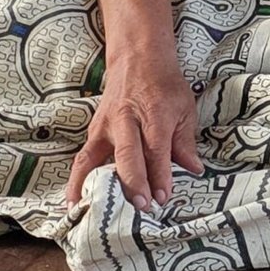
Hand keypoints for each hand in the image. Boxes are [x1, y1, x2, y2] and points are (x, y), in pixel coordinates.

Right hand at [66, 58, 202, 215]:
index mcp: (153, 113)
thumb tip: (193, 169)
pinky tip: (75, 199)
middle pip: (127, 154)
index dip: (160, 176)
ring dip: (93, 185)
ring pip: (95, 157)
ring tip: (91, 210)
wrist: (138, 60)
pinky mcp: (93, 132)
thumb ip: (185, 142)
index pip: (156, 150)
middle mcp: (125, 120)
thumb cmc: (164, 86)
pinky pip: (84, 157)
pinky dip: (77, 179)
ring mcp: (105, 126)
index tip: (163, 197)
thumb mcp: (184, 109)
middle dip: (134, 182)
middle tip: (141, 206)